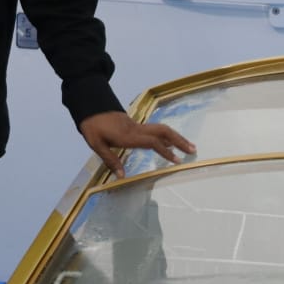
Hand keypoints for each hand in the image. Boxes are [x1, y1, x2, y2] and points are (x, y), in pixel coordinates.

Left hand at [79, 111, 194, 178]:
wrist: (90, 107)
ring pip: (161, 128)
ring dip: (176, 137)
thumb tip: (122, 176)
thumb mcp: (96, 144)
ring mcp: (137, 126)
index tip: (177, 160)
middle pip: (163, 131)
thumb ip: (110, 160)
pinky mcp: (136, 125)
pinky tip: (171, 143)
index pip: (152, 142)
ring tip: (188, 146)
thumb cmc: (92, 126)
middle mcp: (136, 129)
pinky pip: (155, 129)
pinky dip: (167, 136)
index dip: (165, 151)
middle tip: (193, 150)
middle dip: (179, 140)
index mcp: (128, 136)